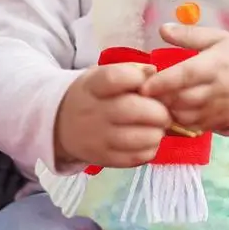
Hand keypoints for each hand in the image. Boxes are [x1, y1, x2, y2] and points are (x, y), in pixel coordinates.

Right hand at [54, 62, 171, 168]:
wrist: (63, 125)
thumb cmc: (94, 95)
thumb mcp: (104, 74)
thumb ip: (131, 70)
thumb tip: (153, 71)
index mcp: (93, 85)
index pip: (114, 78)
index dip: (136, 78)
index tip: (147, 82)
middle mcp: (93, 111)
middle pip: (130, 109)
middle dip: (157, 112)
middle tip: (165, 113)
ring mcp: (97, 138)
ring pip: (135, 138)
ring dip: (156, 133)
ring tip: (158, 128)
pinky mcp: (103, 159)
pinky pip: (134, 158)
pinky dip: (149, 150)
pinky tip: (148, 141)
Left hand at [141, 25, 228, 132]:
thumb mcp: (216, 39)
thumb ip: (188, 35)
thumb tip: (162, 29)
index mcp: (214, 65)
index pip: (186, 75)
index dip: (164, 82)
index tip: (144, 86)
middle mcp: (215, 90)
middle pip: (181, 99)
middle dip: (160, 97)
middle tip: (142, 92)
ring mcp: (215, 109)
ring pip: (183, 115)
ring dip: (166, 110)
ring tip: (154, 100)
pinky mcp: (214, 123)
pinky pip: (189, 126)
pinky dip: (176, 120)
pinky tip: (169, 109)